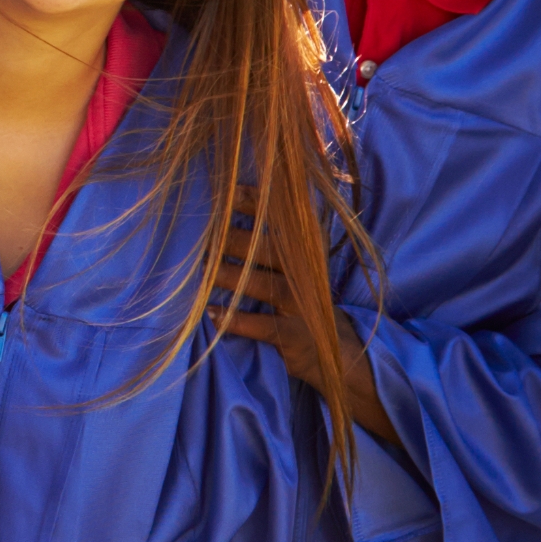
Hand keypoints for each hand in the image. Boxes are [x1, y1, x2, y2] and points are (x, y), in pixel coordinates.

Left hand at [209, 192, 395, 444]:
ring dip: (230, 278)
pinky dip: (236, 321)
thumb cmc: (302, 301)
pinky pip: (263, 326)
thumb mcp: (296, 267)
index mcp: (305, 251)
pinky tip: (212, 314)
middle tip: (202, 235)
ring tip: (201, 272)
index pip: (281, 219)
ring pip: (263, 285)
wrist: (338, 351)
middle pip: (268, 250)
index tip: (226, 190)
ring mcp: (302, 305)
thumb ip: (272, 239)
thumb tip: (227, 209)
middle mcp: (306, 274)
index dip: (255, 203)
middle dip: (234, 241)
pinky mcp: (295, 334)